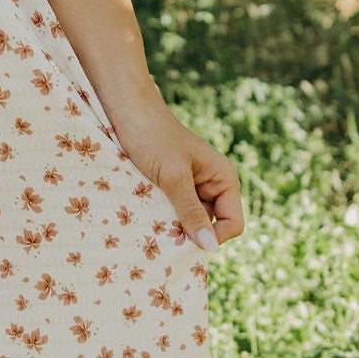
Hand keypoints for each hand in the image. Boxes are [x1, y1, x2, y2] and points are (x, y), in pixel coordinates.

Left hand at [106, 89, 243, 248]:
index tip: (184, 240)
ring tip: (152, 223)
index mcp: (224, 177)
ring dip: (174, 226)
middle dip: (191, 233)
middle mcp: (212, 184)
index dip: (214, 237)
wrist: (126, 109)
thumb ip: (191, 211)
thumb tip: (211, 248)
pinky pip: (174, 212)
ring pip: (190, 221)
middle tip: (164, 235)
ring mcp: (191, 186)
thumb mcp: (173, 176)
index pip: (233, 223)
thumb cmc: (153, 136)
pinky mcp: (171, 187)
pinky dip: (162, 217)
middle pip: (211, 225)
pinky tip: (146, 216)